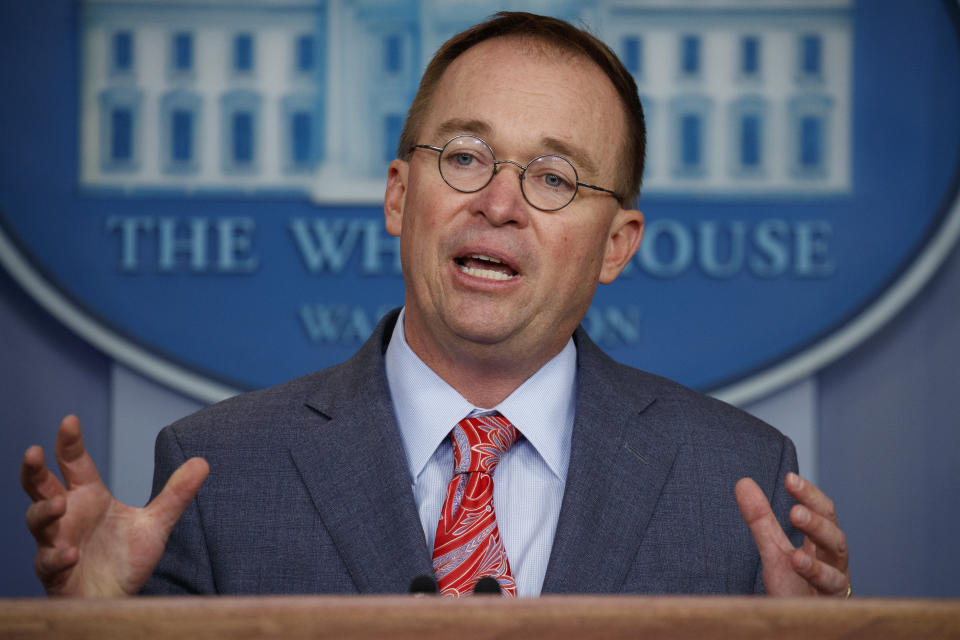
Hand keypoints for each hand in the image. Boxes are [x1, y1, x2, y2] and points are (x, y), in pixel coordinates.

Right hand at [21, 415, 208, 596]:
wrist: (118, 598)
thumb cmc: (125, 558)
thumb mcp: (155, 523)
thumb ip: (176, 494)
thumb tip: (202, 461)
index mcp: (89, 497)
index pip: (74, 463)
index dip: (69, 443)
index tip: (70, 420)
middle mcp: (68, 516)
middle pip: (40, 488)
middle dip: (33, 470)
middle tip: (34, 452)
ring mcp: (57, 543)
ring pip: (38, 522)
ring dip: (45, 512)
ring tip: (60, 504)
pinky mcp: (56, 573)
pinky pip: (49, 563)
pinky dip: (57, 557)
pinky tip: (71, 554)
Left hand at [736, 473, 850, 596]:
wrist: (797, 624)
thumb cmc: (792, 588)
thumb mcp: (773, 550)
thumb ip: (761, 519)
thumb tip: (743, 482)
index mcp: (822, 544)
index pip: (823, 512)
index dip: (809, 494)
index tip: (789, 477)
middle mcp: (834, 561)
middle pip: (834, 534)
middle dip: (816, 522)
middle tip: (795, 511)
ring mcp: (836, 584)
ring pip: (837, 564)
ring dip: (817, 551)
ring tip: (796, 538)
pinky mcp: (832, 606)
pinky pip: (830, 590)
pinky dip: (816, 575)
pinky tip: (798, 563)